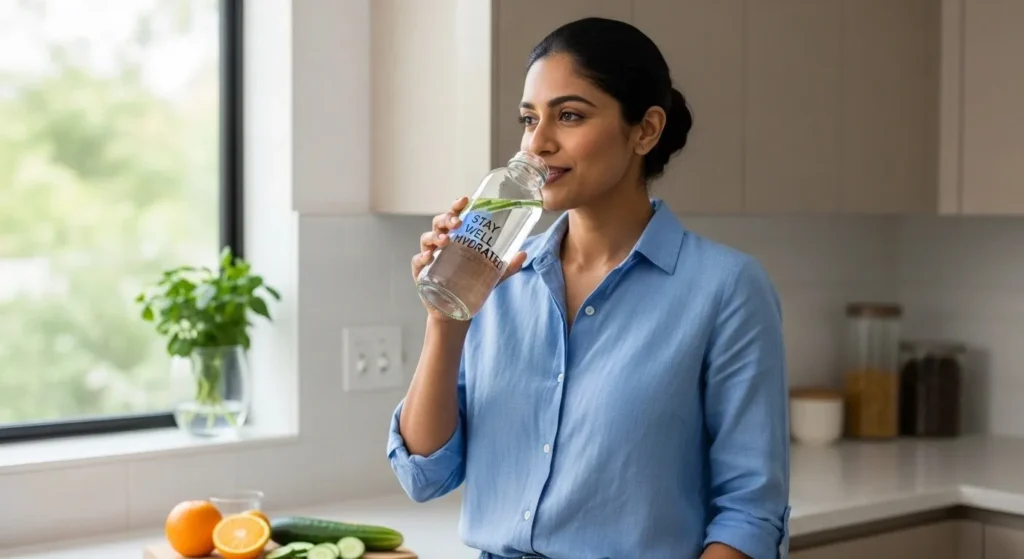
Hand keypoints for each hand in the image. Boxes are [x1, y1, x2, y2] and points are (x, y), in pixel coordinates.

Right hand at [411, 197, 527, 316]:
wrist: (455, 312)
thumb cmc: (470, 286)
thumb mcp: (492, 276)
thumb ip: (507, 266)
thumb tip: (524, 253)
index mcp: (456, 239)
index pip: (454, 217)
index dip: (456, 207)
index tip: (464, 200)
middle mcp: (440, 244)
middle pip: (439, 223)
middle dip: (446, 219)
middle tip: (457, 224)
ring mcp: (429, 257)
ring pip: (426, 238)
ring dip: (435, 236)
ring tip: (446, 240)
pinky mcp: (421, 273)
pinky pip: (417, 261)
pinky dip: (421, 257)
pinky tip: (430, 257)